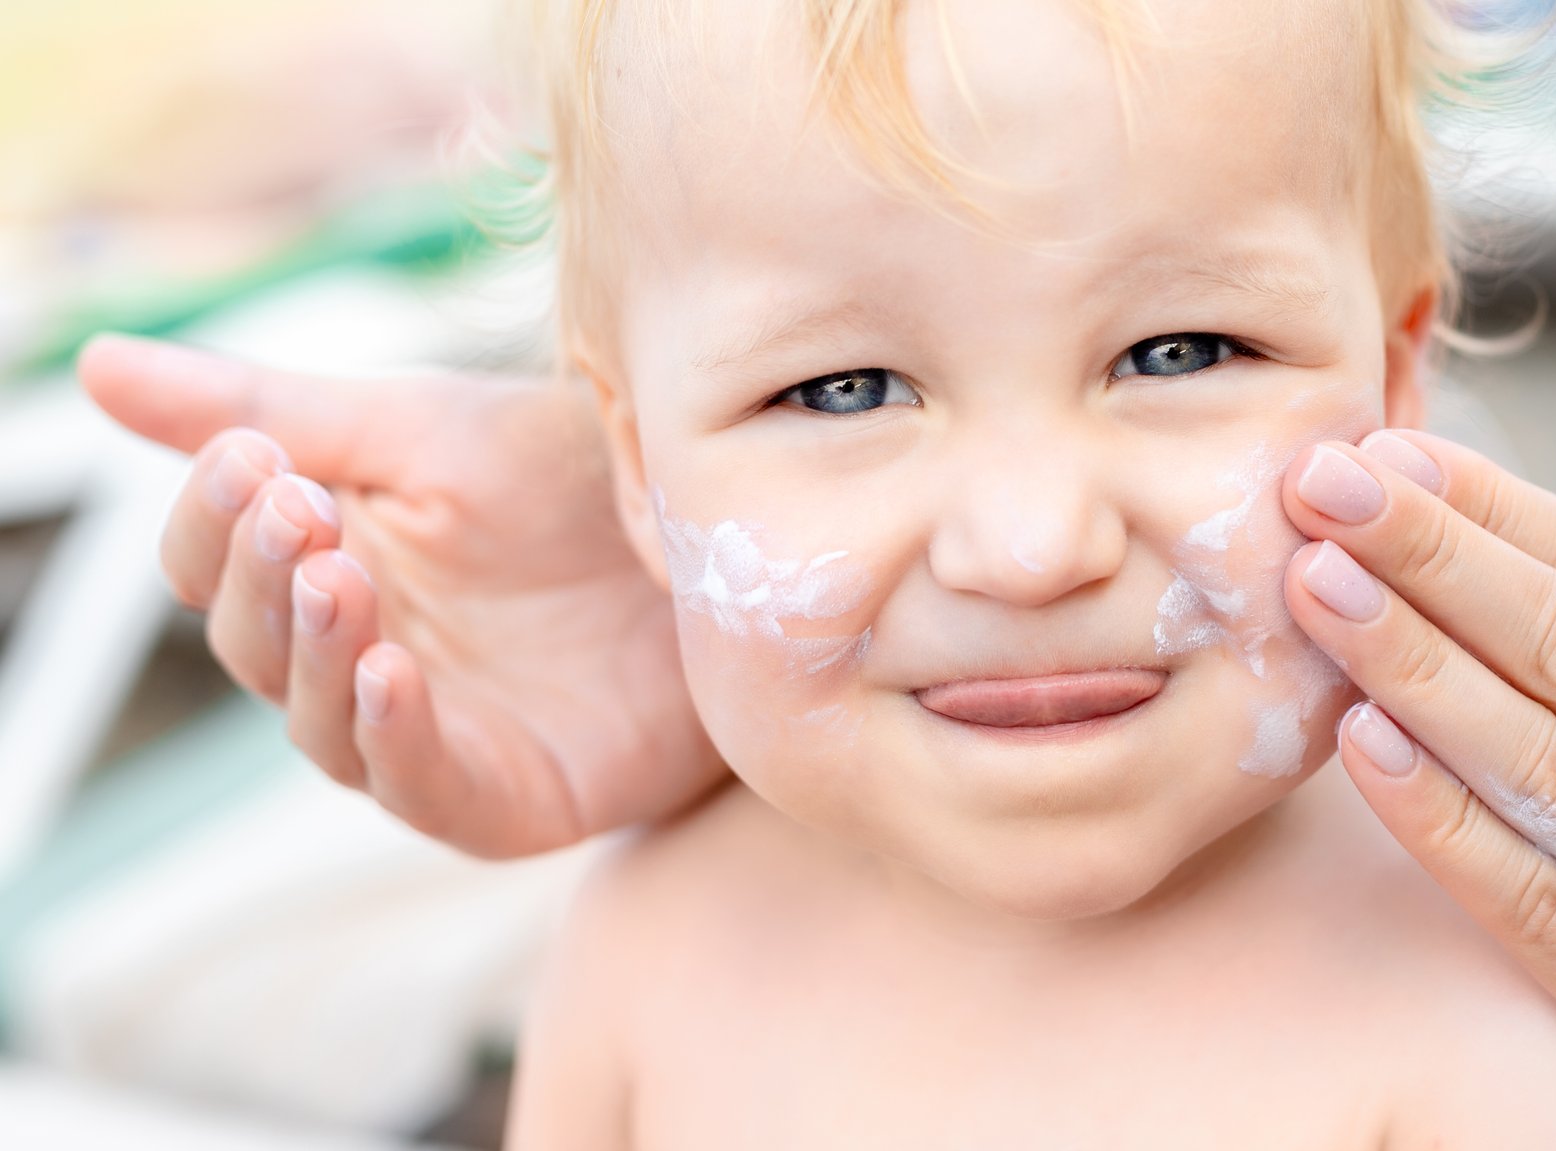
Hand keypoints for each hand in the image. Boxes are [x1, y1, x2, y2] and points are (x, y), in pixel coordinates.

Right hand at [79, 335, 720, 856]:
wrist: (732, 539)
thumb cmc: (577, 480)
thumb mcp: (427, 426)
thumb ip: (272, 407)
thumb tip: (94, 364)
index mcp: (326, 565)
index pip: (214, 562)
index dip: (214, 518)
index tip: (250, 457)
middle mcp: (361, 657)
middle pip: (255, 645)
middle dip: (263, 577)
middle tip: (296, 510)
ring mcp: (430, 736)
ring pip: (322, 724)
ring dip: (317, 655)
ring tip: (338, 579)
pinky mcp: (507, 796)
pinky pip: (422, 788)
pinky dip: (395, 737)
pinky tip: (394, 672)